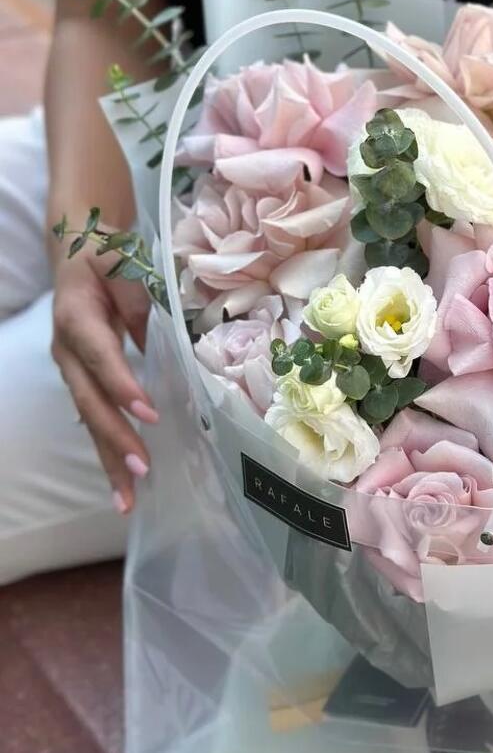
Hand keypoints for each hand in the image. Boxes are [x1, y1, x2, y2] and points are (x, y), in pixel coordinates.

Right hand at [50, 243, 155, 514]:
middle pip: (89, 399)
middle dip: (115, 437)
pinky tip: (123, 481)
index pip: (100, 356)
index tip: (148, 412)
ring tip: (127, 497)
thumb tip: (163, 338)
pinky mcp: (82, 380)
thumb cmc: (108, 260)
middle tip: (141, 469)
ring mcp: (72, 368)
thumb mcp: (126, 267)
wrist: (79, 255)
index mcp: (77, 317)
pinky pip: (94, 418)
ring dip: (109, 457)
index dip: (121, 385)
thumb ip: (140, 303)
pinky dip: (108, 449)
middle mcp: (68, 349)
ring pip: (89, 418)